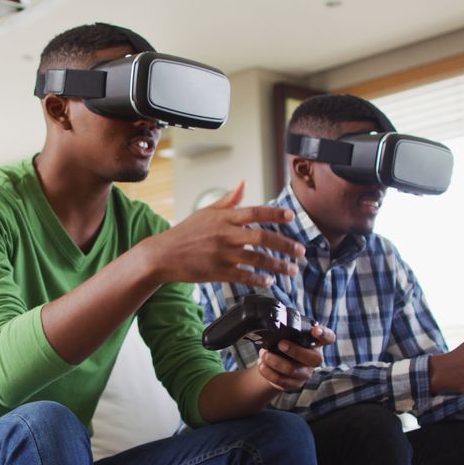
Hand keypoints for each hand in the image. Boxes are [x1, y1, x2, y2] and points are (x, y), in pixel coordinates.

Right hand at [139, 180, 305, 287]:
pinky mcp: (217, 272)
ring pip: (257, 260)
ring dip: (277, 265)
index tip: (291, 217)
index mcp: (224, 218)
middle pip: (262, 238)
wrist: (163, 254)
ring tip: (291, 270)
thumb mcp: (206, 211)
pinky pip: (243, 276)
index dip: (274, 214)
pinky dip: (258, 279)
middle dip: (285, 245)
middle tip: (300, 251)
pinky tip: (268, 281)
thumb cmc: (185, 232)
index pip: (254, 212)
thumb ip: (228, 200)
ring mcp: (221, 254)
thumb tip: (243, 183)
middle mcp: (225, 234)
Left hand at [256, 324, 334, 390]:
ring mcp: (305, 373)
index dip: (324, 334)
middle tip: (280, 344)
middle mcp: (315, 359)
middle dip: (295, 350)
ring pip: (293, 370)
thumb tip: (275, 314)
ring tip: (263, 353)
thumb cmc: (285, 343)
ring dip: (275, 361)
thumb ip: (289, 326)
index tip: (316, 330)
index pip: (328, 338)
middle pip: (313, 358)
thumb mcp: (289, 333)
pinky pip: (281, 380)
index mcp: (316, 343)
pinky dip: (268, 371)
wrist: (276, 365)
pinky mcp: (294, 384)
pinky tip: (262, 364)